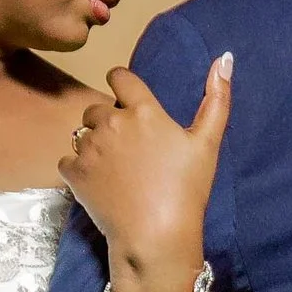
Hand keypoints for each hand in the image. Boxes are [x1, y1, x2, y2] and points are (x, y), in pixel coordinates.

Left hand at [59, 52, 232, 291]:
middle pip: (97, 108)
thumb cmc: (186, 190)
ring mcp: (89, 148)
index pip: (120, 77)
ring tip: (113, 168)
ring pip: (81, 133)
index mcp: (143, 111)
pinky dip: (78, 168)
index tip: (125, 97)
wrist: (156, 234)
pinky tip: (98, 183)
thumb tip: (224, 57)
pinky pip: (67, 160)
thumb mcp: (207, 143)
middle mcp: (111, 122)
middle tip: (126, 148)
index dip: (121, 83)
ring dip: (93, 144)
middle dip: (108, 120)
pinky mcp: (74, 173)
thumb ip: (216, 99)